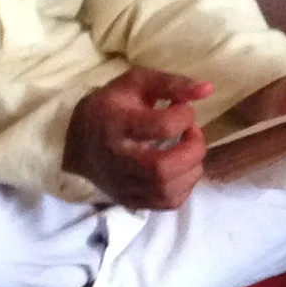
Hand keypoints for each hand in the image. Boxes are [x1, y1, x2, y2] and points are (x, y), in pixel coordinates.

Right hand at [64, 68, 211, 208]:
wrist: (76, 141)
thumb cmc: (112, 107)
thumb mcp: (136, 83)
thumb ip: (172, 84)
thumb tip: (209, 89)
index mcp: (117, 124)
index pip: (163, 127)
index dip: (185, 116)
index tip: (184, 109)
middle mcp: (118, 159)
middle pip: (163, 168)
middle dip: (193, 149)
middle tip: (193, 134)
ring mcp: (123, 184)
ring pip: (168, 189)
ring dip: (192, 168)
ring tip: (188, 151)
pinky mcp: (129, 200)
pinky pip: (168, 203)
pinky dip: (185, 186)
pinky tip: (181, 169)